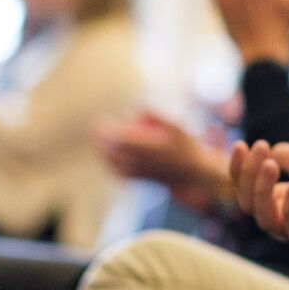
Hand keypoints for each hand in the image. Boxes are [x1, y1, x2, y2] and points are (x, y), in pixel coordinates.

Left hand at [96, 111, 230, 210]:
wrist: (192, 171)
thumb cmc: (183, 145)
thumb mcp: (175, 125)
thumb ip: (155, 115)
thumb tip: (135, 109)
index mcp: (153, 147)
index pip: (124, 139)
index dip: (109, 131)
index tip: (101, 121)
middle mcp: (146, 161)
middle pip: (116, 151)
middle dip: (102, 140)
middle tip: (96, 129)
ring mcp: (142, 172)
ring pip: (116, 164)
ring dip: (104, 153)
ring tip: (99, 141)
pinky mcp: (141, 180)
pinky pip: (121, 175)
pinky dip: (111, 166)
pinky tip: (106, 159)